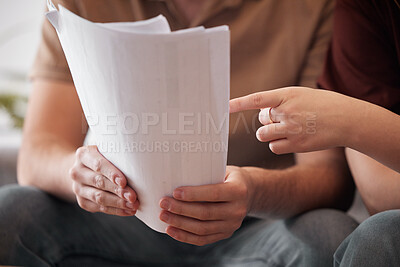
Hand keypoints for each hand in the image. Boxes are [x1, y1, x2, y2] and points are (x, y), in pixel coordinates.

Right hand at [69, 145, 138, 215]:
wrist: (84, 168)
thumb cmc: (104, 157)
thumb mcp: (107, 151)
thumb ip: (118, 156)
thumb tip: (142, 166)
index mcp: (83, 155)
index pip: (98, 165)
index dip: (111, 174)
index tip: (124, 182)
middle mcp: (77, 172)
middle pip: (99, 182)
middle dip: (118, 191)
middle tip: (133, 197)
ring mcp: (78, 188)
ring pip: (99, 198)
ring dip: (118, 203)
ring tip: (133, 205)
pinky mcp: (82, 201)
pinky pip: (99, 208)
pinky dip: (115, 210)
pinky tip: (128, 211)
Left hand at [159, 166, 252, 245]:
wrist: (251, 192)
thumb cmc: (230, 177)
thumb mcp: (224, 170)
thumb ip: (207, 173)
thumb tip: (176, 172)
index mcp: (238, 190)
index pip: (214, 194)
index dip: (194, 194)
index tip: (175, 192)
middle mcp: (237, 210)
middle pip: (205, 213)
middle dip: (181, 209)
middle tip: (163, 203)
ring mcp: (232, 225)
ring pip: (202, 229)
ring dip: (179, 223)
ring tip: (163, 215)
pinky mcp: (225, 234)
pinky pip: (203, 239)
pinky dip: (185, 236)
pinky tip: (171, 230)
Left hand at [229, 87, 355, 153]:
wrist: (346, 120)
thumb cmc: (322, 105)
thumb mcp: (300, 95)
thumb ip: (279, 101)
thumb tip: (260, 113)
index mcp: (287, 95)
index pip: (257, 100)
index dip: (238, 104)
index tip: (224, 107)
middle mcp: (287, 112)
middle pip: (261, 120)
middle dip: (268, 120)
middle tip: (285, 117)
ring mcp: (291, 129)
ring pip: (263, 135)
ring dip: (270, 133)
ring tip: (288, 128)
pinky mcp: (296, 145)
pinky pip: (273, 147)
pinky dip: (278, 144)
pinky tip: (292, 139)